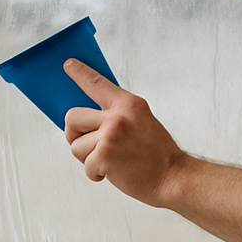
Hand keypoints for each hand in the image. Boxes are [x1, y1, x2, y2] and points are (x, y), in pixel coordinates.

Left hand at [63, 59, 187, 206]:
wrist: (173, 177)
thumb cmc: (157, 154)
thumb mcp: (142, 121)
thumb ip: (118, 114)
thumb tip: (88, 118)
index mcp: (129, 104)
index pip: (97, 83)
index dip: (80, 73)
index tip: (68, 65)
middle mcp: (118, 116)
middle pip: (72, 117)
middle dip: (74, 133)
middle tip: (88, 143)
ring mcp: (110, 135)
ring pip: (76, 145)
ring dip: (88, 158)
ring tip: (112, 161)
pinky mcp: (104, 156)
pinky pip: (85, 165)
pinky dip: (96, 174)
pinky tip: (115, 172)